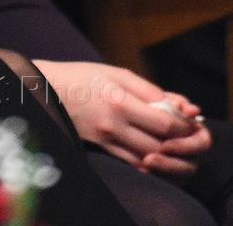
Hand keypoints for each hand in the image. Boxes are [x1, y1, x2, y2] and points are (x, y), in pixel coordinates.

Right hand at [32, 61, 209, 176]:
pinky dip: (148, 159)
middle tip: (182, 131)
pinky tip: (149, 148)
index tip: (189, 119)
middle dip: (179, 140)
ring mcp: (107, 138)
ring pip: (150, 156)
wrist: (46, 90)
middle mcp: (114, 122)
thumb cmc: (82, 77)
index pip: (165, 122)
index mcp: (119, 99)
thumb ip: (149, 89)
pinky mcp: (102, 147)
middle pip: (161, 143)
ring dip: (165, 151)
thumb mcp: (115, 73)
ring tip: (166, 138)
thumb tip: (180, 105)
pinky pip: (133, 162)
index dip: (184, 125)